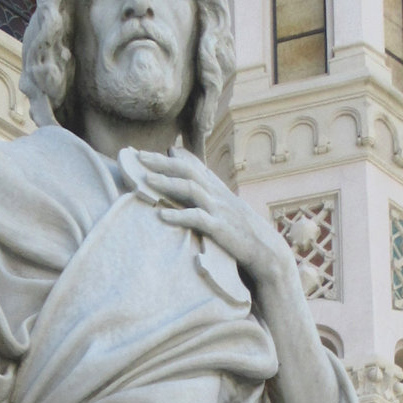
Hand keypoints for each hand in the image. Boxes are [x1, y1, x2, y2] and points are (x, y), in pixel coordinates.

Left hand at [138, 149, 288, 286]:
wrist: (265, 249)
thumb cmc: (237, 227)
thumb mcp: (221, 205)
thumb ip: (203, 189)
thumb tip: (184, 178)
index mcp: (215, 188)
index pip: (189, 165)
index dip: (166, 157)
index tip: (141, 153)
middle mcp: (216, 194)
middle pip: (187, 170)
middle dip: (162, 162)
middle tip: (137, 157)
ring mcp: (219, 210)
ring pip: (191, 189)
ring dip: (167, 183)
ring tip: (146, 180)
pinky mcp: (220, 229)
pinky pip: (198, 219)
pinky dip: (179, 216)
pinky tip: (162, 216)